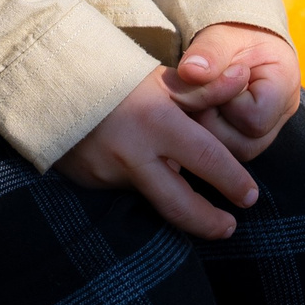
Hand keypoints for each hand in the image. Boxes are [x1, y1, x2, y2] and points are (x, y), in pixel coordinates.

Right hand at [56, 65, 259, 239]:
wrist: (54, 80)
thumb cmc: (119, 77)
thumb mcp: (163, 79)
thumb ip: (205, 89)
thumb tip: (244, 78)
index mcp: (157, 121)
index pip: (207, 159)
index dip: (233, 182)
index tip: (250, 196)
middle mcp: (132, 153)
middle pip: (179, 206)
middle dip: (209, 223)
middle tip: (229, 227)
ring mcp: (108, 173)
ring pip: (152, 198)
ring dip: (175, 203)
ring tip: (195, 205)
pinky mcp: (91, 182)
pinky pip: (126, 190)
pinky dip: (142, 185)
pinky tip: (144, 172)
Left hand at [167, 23, 300, 162]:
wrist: (239, 37)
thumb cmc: (235, 33)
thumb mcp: (223, 35)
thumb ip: (209, 52)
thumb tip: (190, 72)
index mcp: (284, 85)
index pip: (254, 118)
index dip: (225, 101)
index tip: (217, 75)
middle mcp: (281, 116)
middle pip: (243, 144)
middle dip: (211, 118)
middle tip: (197, 89)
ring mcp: (266, 132)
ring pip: (231, 153)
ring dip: (205, 128)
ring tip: (197, 99)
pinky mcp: (247, 138)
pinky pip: (224, 150)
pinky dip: (204, 133)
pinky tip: (196, 110)